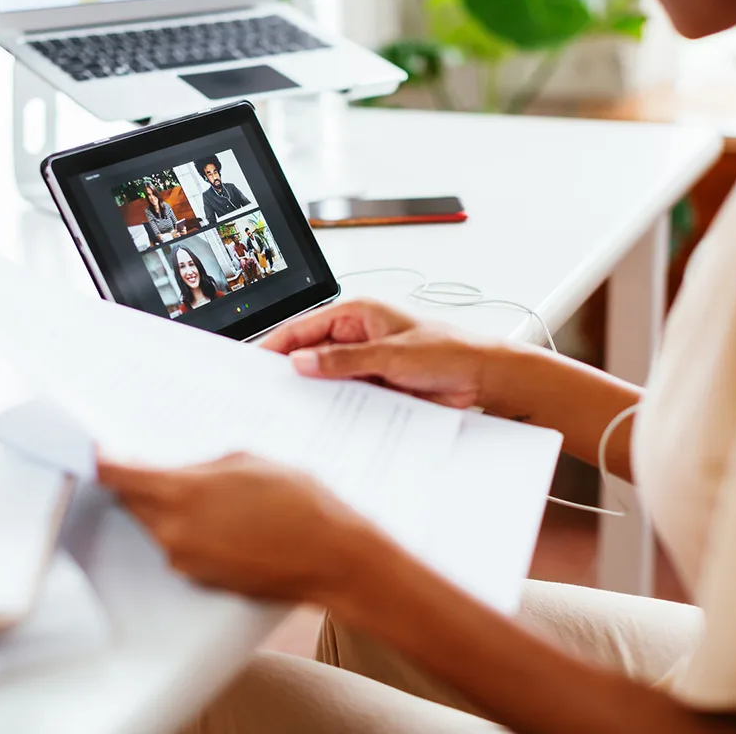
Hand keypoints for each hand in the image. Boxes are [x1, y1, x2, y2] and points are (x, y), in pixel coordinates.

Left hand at [98, 452, 380, 602]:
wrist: (331, 555)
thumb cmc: (300, 504)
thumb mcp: (248, 461)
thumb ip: (202, 464)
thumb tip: (181, 470)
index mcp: (180, 493)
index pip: (116, 475)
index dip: (97, 460)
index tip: (86, 450)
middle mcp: (173, 531)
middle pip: (133, 501)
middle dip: (141, 482)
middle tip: (160, 464)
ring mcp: (185, 559)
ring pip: (157, 523)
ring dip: (171, 506)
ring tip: (217, 495)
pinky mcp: (200, 577)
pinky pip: (180, 545)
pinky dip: (191, 529)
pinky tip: (228, 520)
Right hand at [261, 299, 488, 408]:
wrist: (480, 378)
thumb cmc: (447, 351)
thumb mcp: (390, 354)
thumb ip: (343, 360)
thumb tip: (302, 362)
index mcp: (357, 314)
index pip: (304, 327)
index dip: (277, 344)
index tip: (255, 361)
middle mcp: (357, 337)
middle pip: (310, 353)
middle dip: (290, 371)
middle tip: (267, 391)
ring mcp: (364, 363)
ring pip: (326, 378)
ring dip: (313, 392)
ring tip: (289, 410)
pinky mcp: (374, 386)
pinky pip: (344, 396)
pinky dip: (333, 406)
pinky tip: (321, 419)